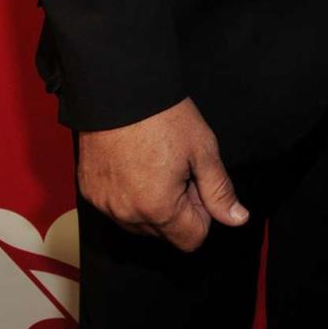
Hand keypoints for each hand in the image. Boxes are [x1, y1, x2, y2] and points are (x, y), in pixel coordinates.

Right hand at [77, 97, 248, 251]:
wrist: (119, 89)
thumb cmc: (162, 115)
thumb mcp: (203, 150)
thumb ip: (220, 190)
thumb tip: (237, 218)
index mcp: (158, 208)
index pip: (192, 239)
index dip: (202, 211)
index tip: (197, 181)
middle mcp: (127, 215)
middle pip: (166, 233)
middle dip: (177, 207)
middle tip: (177, 167)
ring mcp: (104, 205)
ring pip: (140, 223)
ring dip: (152, 204)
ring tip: (154, 163)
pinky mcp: (90, 192)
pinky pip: (116, 208)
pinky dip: (129, 194)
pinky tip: (133, 163)